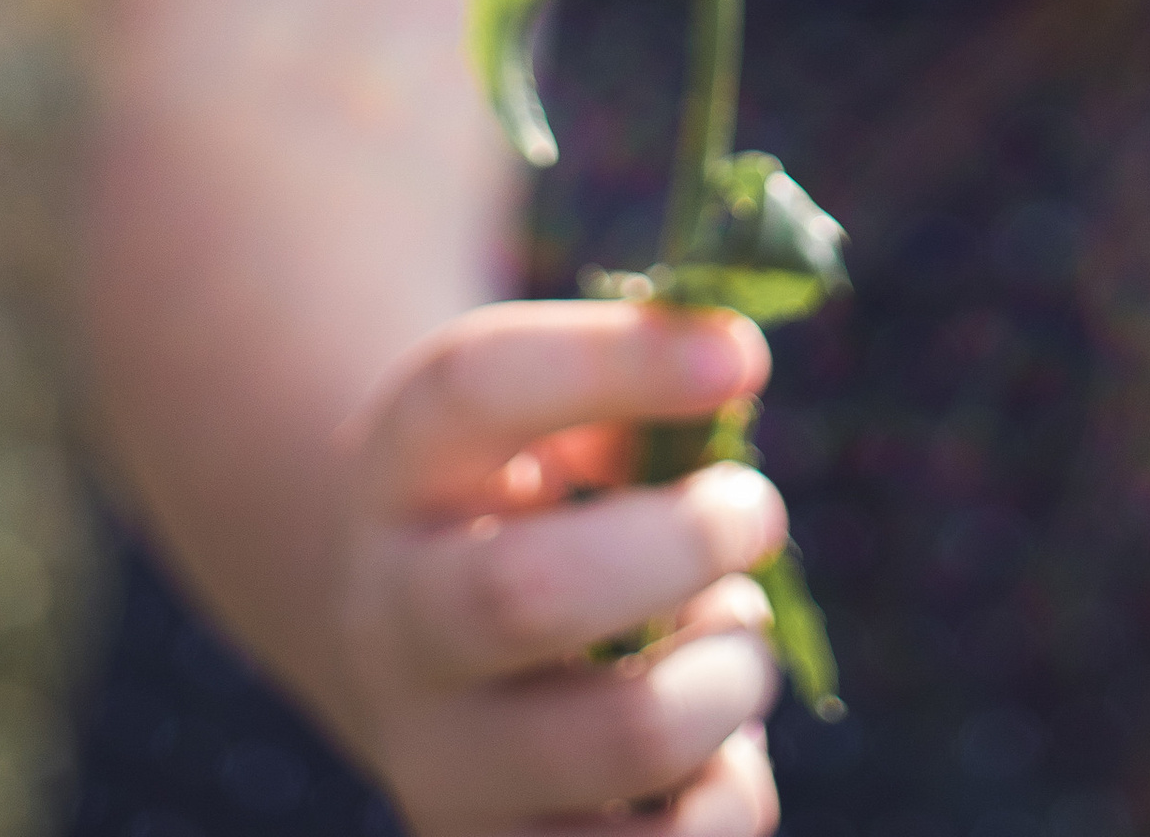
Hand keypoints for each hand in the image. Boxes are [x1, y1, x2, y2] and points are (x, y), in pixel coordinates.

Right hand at [336, 299, 786, 832]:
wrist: (416, 656)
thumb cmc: (523, 500)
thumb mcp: (540, 415)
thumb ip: (629, 381)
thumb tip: (730, 365)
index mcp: (399, 470)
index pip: (475, 387)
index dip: (616, 361)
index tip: (742, 358)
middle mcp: (396, 622)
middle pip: (528, 591)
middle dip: (684, 542)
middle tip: (753, 509)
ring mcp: (444, 762)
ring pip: (624, 739)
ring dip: (730, 673)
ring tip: (735, 631)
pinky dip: (734, 789)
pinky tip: (719, 742)